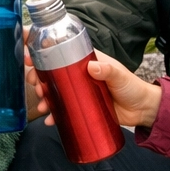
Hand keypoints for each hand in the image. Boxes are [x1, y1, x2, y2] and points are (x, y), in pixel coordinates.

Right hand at [24, 48, 161, 128]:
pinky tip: (49, 120)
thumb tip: (93, 66)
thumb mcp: (120, 77)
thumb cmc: (132, 88)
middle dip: (38, 76)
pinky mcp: (80, 107)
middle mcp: (78, 74)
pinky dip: (54, 114)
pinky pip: (63, 109)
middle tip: (34, 83)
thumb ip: (108, 71)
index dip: (42, 50)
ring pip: (54, 90)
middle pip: (51, 71)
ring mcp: (78, 91)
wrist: (141, 110)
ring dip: (43, 96)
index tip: (28, 51)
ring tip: (42, 104)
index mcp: (85, 60)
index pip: (60, 50)